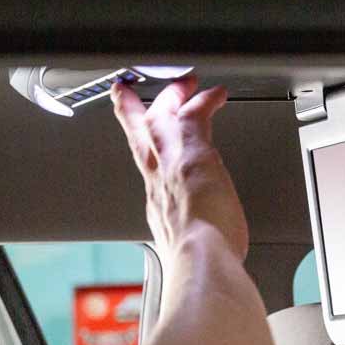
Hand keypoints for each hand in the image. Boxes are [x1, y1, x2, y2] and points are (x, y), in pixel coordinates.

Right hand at [112, 75, 248, 261]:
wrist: (199, 258)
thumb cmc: (197, 259)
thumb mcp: (182, 246)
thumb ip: (184, 238)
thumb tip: (190, 245)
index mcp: (156, 202)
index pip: (146, 168)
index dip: (142, 150)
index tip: (140, 139)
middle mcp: (157, 180)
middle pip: (138, 134)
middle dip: (132, 110)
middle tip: (128, 92)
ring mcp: (171, 162)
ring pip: (159, 118)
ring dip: (170, 97)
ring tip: (183, 84)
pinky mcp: (193, 150)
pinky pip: (196, 113)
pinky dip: (205, 100)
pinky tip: (216, 95)